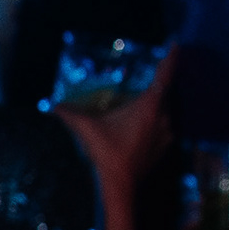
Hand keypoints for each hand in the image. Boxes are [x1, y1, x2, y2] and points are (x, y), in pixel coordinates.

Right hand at [58, 51, 175, 229]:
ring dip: (155, 105)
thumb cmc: (108, 153)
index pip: (165, 75)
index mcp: (150, 107)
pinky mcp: (165, 146)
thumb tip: (53, 106)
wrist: (122, 185)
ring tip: (141, 103)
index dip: (171, 58)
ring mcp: (167, 133)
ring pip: (165, 111)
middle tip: (150, 74)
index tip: (175, 45)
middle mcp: (164, 117)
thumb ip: (70, 114)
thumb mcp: (87, 129)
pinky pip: (163, 126)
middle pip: (165, 92)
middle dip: (158, 83)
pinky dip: (154, 121)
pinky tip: (140, 126)